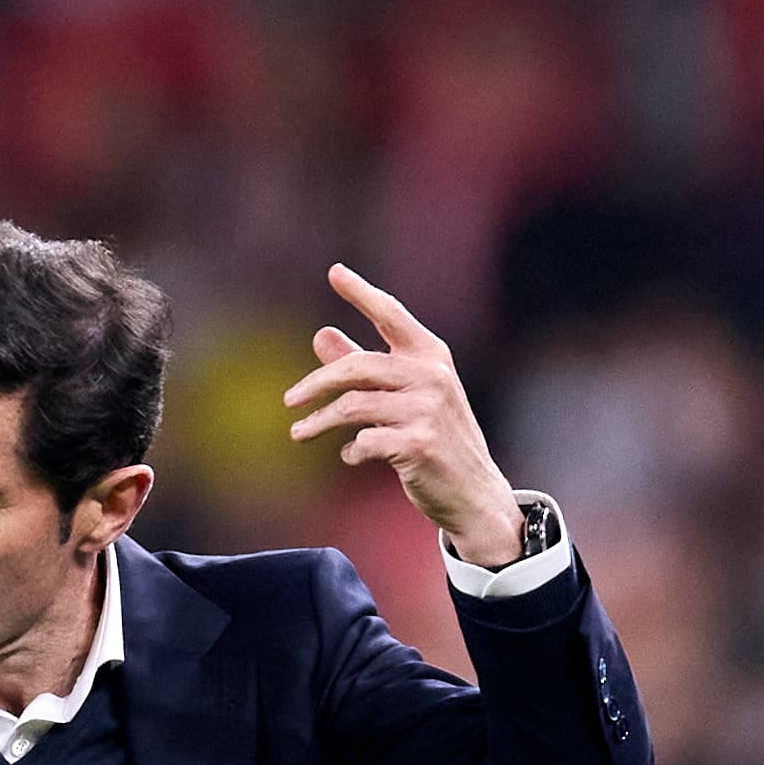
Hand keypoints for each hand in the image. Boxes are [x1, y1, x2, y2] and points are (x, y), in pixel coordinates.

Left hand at [284, 264, 524, 565]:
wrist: (474, 492)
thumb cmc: (436, 439)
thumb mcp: (405, 396)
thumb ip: (363, 367)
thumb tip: (321, 334)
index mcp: (431, 356)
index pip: (391, 315)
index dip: (362, 292)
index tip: (335, 271)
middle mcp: (432, 376)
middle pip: (357, 367)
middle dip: (316, 384)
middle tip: (289, 401)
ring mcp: (427, 410)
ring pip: (353, 406)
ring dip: (320, 421)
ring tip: (299, 433)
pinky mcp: (418, 445)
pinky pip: (364, 441)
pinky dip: (351, 450)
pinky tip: (351, 455)